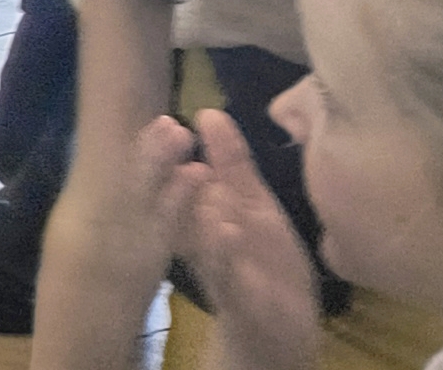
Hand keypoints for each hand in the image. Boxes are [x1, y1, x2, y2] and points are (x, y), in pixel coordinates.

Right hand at [155, 112, 322, 369]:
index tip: (164, 119)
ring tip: (198, 172)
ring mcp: (213, 269)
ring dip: (190, 206)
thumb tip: (209, 111)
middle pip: (166, 200)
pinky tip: (227, 229)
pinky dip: (222, 253)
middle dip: (164, 167)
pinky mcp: (236, 299)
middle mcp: (194, 239)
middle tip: (171, 133)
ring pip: (191, 237)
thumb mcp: (253, 206)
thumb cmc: (264, 262)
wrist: (282, 330)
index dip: (159, 150)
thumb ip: (233, 163)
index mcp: (195, 214)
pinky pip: (224, 276)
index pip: (166, 178)